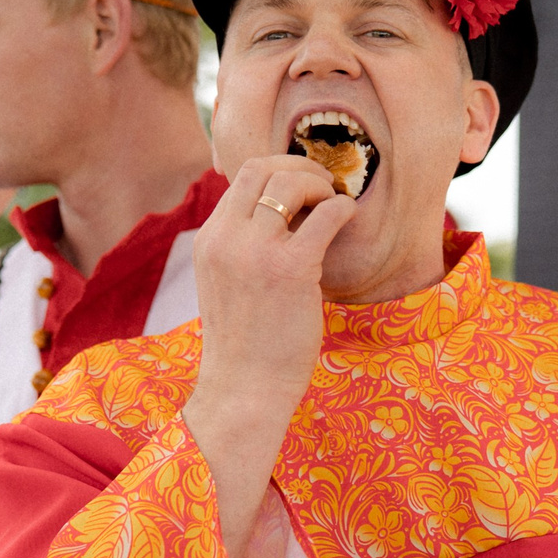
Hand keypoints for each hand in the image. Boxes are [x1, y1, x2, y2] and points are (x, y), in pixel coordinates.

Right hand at [178, 156, 356, 557]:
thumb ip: (240, 248)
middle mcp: (226, 238)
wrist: (243, 392)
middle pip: (263, 166)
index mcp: (210, 239)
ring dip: (321, 185)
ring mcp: (256, 251)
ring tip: (334, 207)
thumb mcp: (225, 285)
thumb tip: (279, 219)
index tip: (302, 187)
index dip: (278, 170)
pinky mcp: (291, 269)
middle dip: (299, 166)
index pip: (242, 175)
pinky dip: (342, 210)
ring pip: (292, 181)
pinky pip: (327, 214)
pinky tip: (347, 224)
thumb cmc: (244, 346)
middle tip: (323, 188)